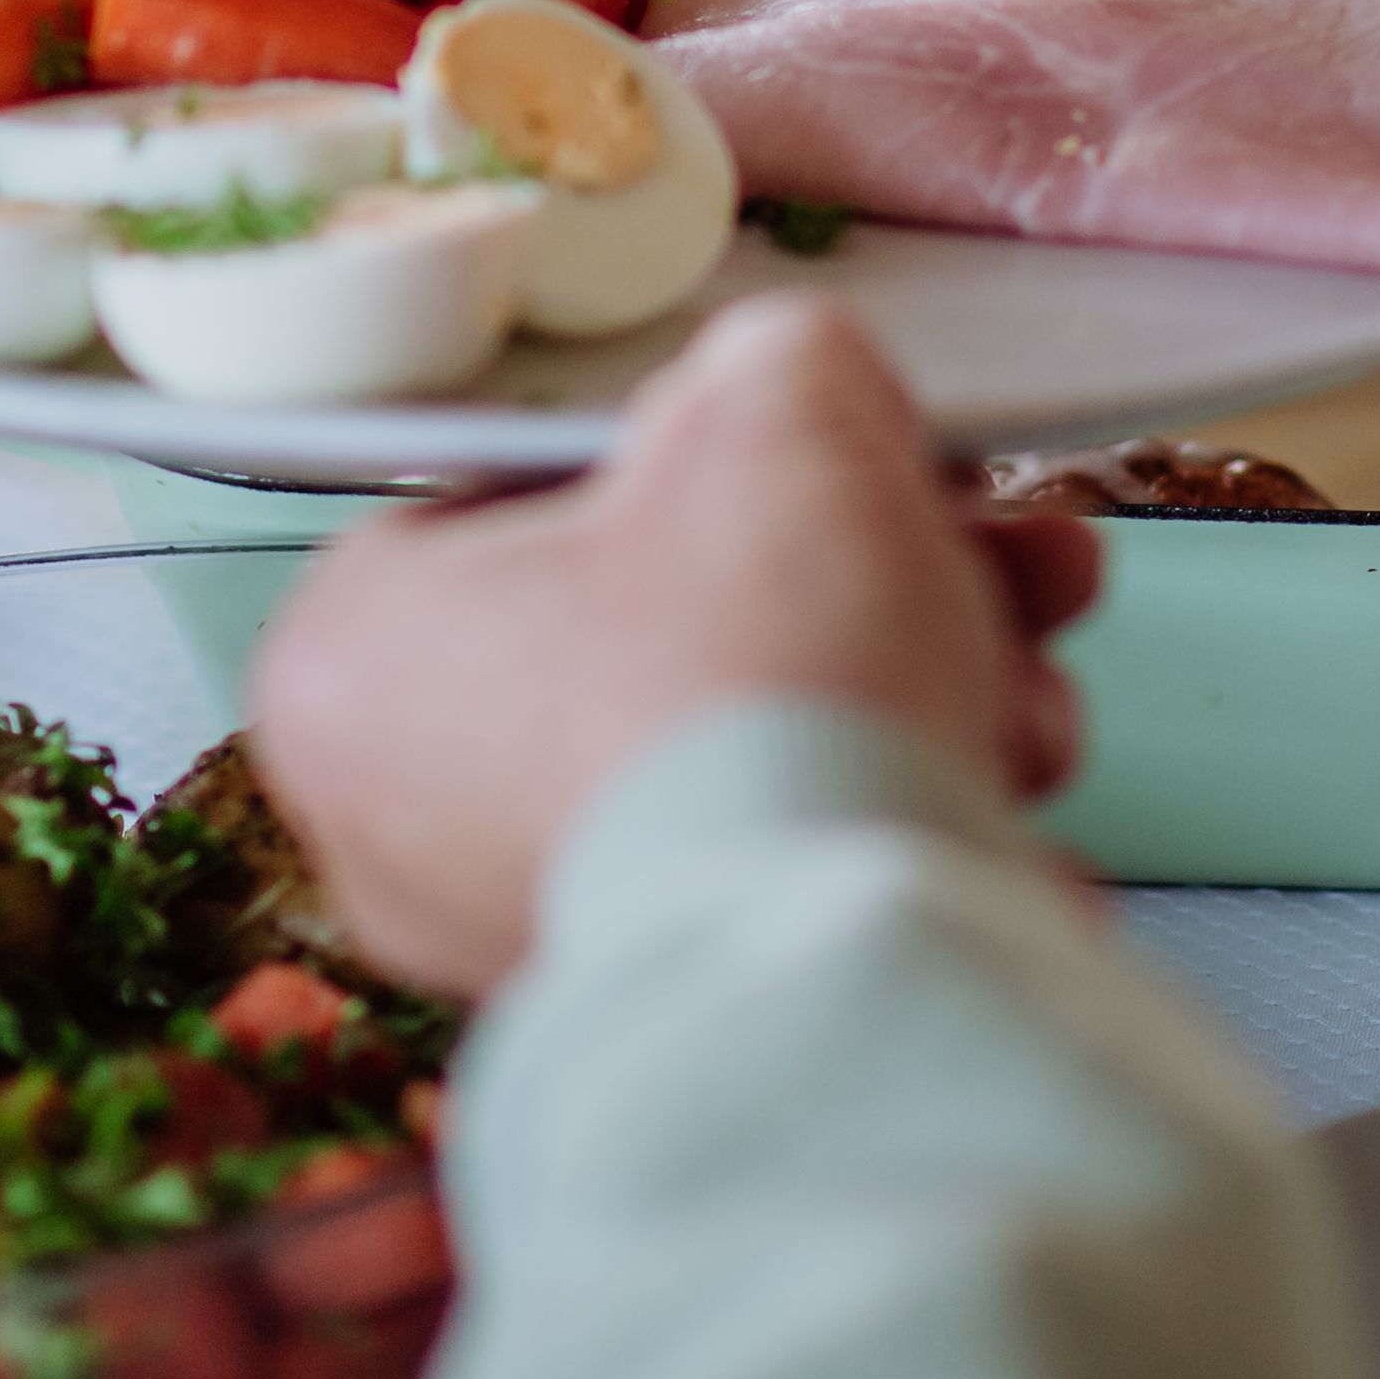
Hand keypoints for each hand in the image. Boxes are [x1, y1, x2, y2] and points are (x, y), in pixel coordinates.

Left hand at [242, 301, 1102, 998]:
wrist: (850, 963)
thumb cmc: (756, 679)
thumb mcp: (782, 410)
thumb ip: (782, 362)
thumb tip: (806, 387)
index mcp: (358, 655)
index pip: (527, 494)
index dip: (705, 449)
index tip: (818, 440)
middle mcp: (405, 826)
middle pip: (670, 623)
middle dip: (862, 567)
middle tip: (974, 535)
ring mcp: (533, 939)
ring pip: (748, 748)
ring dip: (914, 677)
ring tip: (1021, 649)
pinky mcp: (672, 1016)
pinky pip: (785, 870)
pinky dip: (898, 812)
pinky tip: (993, 773)